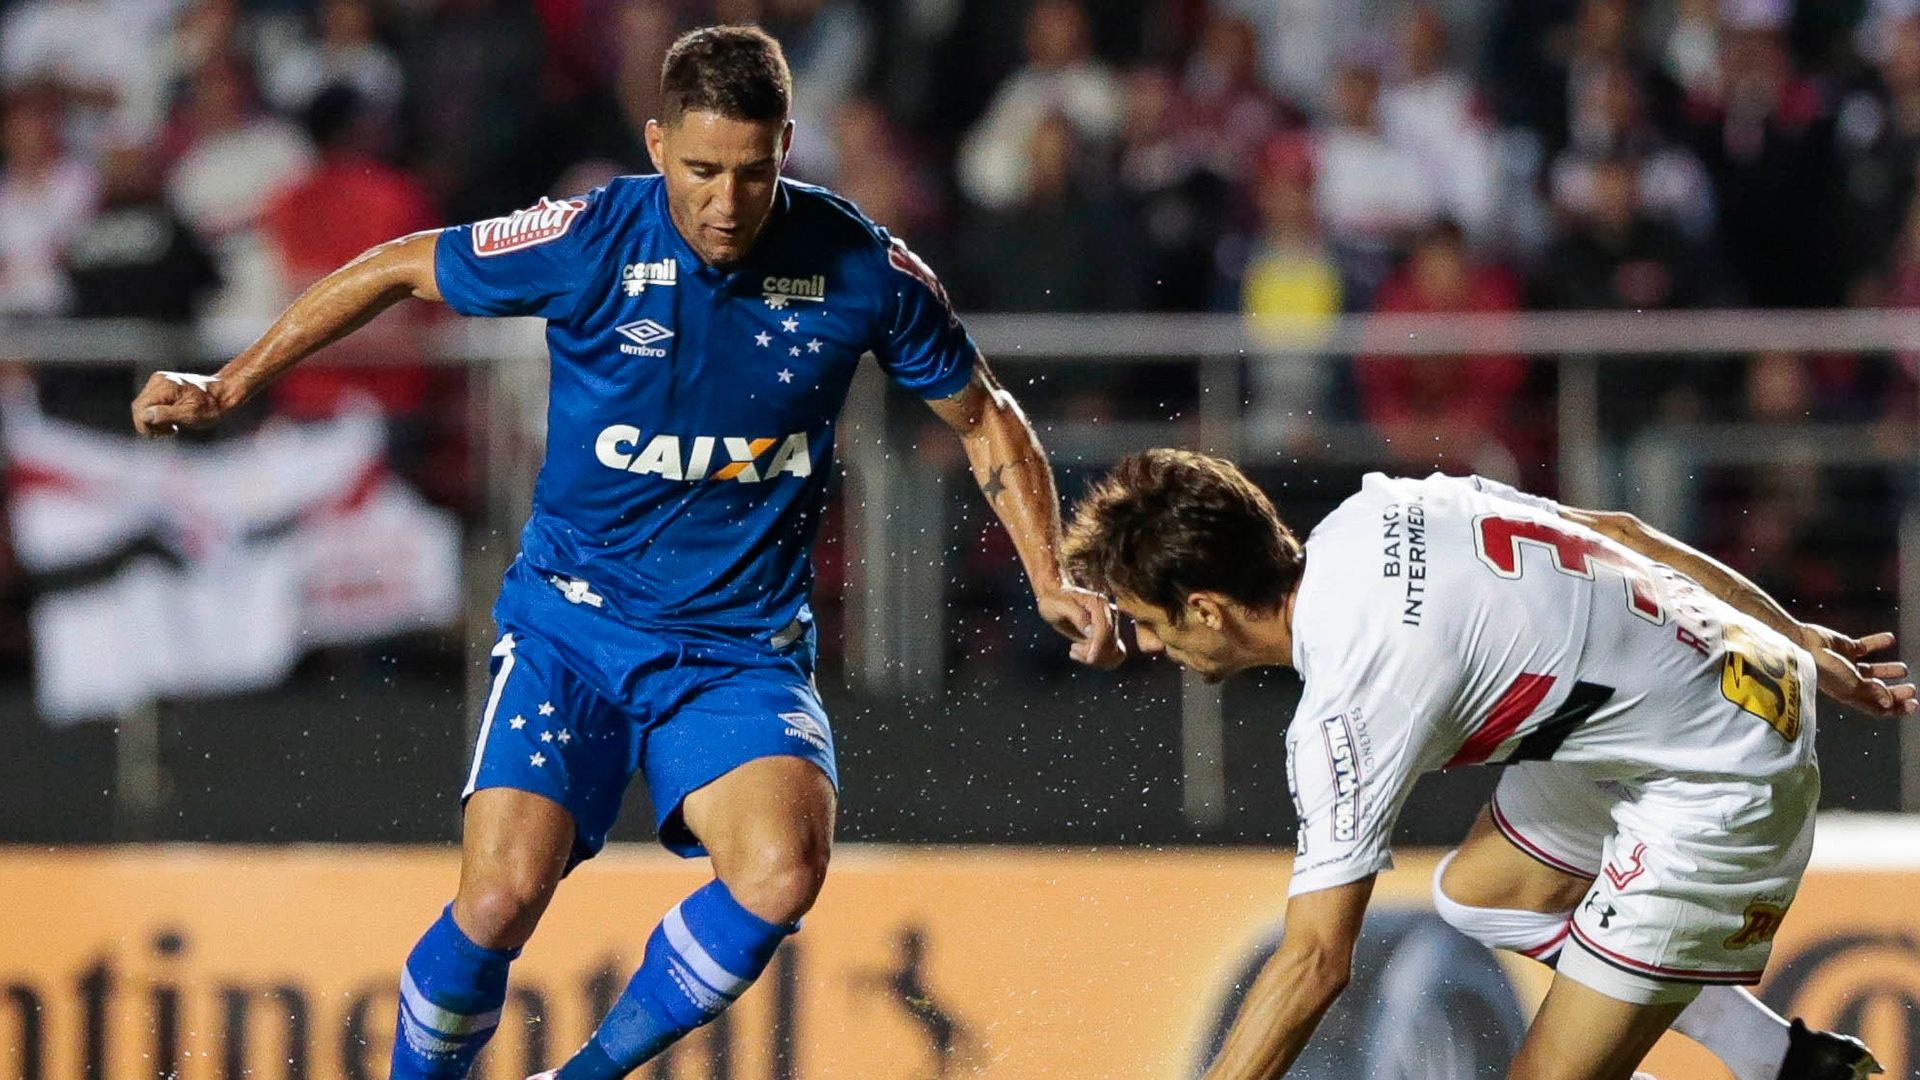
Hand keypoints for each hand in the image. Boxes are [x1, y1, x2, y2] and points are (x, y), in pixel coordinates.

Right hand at [131, 371, 234, 435]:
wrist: (224, 394)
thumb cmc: (211, 406)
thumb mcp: (191, 415)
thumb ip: (167, 414)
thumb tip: (145, 416)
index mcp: (164, 386)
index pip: (140, 408)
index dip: (145, 425)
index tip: (163, 434)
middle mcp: (159, 380)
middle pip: (139, 407)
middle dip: (149, 424)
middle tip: (170, 432)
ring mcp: (159, 381)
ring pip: (144, 406)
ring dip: (154, 420)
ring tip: (173, 427)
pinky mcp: (162, 385)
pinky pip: (151, 403)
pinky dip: (158, 415)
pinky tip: (172, 420)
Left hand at [1037, 583, 1126, 668]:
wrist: (1054, 596)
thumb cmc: (1054, 599)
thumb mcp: (1059, 606)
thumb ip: (1077, 616)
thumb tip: (1090, 631)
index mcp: (1098, 603)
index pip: (1105, 629)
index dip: (1099, 646)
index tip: (1090, 659)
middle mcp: (1109, 613)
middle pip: (1111, 642)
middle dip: (1094, 653)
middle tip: (1073, 648)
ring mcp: (1110, 624)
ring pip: (1114, 652)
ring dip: (1096, 659)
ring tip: (1075, 649)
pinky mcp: (1107, 634)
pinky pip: (1112, 655)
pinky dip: (1099, 660)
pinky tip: (1081, 653)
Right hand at [1799, 625, 1916, 717]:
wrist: (1803, 646)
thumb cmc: (1823, 668)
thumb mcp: (1851, 684)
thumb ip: (1871, 692)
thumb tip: (1889, 703)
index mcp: (1850, 695)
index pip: (1876, 708)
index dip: (1895, 709)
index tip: (1913, 705)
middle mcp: (1849, 682)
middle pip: (1877, 691)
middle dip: (1896, 692)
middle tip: (1911, 689)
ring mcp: (1847, 665)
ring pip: (1873, 671)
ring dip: (1889, 670)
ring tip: (1903, 669)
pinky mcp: (1845, 648)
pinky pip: (1865, 646)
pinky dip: (1878, 643)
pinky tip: (1889, 639)